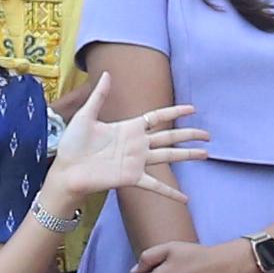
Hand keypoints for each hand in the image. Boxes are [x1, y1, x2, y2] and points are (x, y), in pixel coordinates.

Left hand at [36, 72, 202, 208]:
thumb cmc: (73, 144)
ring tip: (205, 154)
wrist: (65, 171)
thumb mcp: (86, 116)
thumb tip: (106, 73)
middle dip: (189, 134)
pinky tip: (185, 199)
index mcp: (128, 128)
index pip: (157, 117)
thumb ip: (99, 96)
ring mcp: (136, 162)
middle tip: (208, 134)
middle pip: (169, 137)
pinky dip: (170, 192)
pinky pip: (155, 185)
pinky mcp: (132, 178)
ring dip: (187, 156)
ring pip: (168, 157)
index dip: (174, 112)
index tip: (192, 109)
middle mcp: (137, 145)